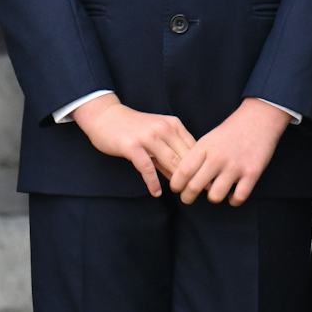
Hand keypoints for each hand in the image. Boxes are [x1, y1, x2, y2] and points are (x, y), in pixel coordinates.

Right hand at [73, 93, 194, 197]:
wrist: (105, 116)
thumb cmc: (133, 128)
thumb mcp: (157, 135)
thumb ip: (170, 154)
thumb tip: (185, 176)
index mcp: (173, 125)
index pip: (194, 148)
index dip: (202, 166)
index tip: (207, 181)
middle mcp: (163, 129)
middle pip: (185, 157)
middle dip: (193, 176)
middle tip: (198, 193)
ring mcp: (148, 137)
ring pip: (170, 162)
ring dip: (177, 181)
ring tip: (181, 194)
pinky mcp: (132, 146)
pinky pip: (147, 168)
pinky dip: (153, 182)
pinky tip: (156, 192)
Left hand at [170, 98, 289, 205]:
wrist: (259, 119)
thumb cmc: (231, 131)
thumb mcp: (209, 139)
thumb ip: (196, 157)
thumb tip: (183, 178)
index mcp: (204, 147)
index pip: (183, 171)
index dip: (176, 184)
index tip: (176, 188)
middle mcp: (218, 157)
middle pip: (194, 187)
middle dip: (187, 197)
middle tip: (187, 198)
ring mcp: (236, 166)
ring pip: (215, 196)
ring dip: (212, 198)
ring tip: (213, 193)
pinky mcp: (252, 173)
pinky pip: (238, 197)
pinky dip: (233, 200)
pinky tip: (232, 195)